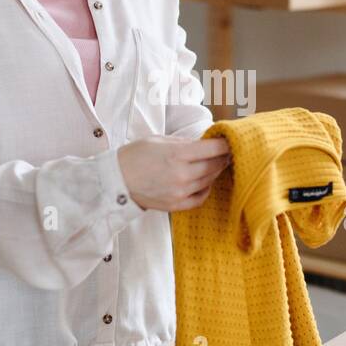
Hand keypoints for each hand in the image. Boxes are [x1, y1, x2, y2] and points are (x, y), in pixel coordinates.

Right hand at [116, 135, 230, 211]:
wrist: (115, 180)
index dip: (225, 144)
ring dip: (215, 172)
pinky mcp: (176, 205)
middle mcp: (182, 174)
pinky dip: (206, 189)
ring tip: (216, 164)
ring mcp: (180, 192)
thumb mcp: (159, 140)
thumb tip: (204, 143)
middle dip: (223, 157)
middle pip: (215, 165)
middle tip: (227, 152)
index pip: (213, 149)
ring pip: (209, 181)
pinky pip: (200, 198)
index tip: (229, 141)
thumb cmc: (134, 156)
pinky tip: (204, 181)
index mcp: (177, 154)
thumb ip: (184, 142)